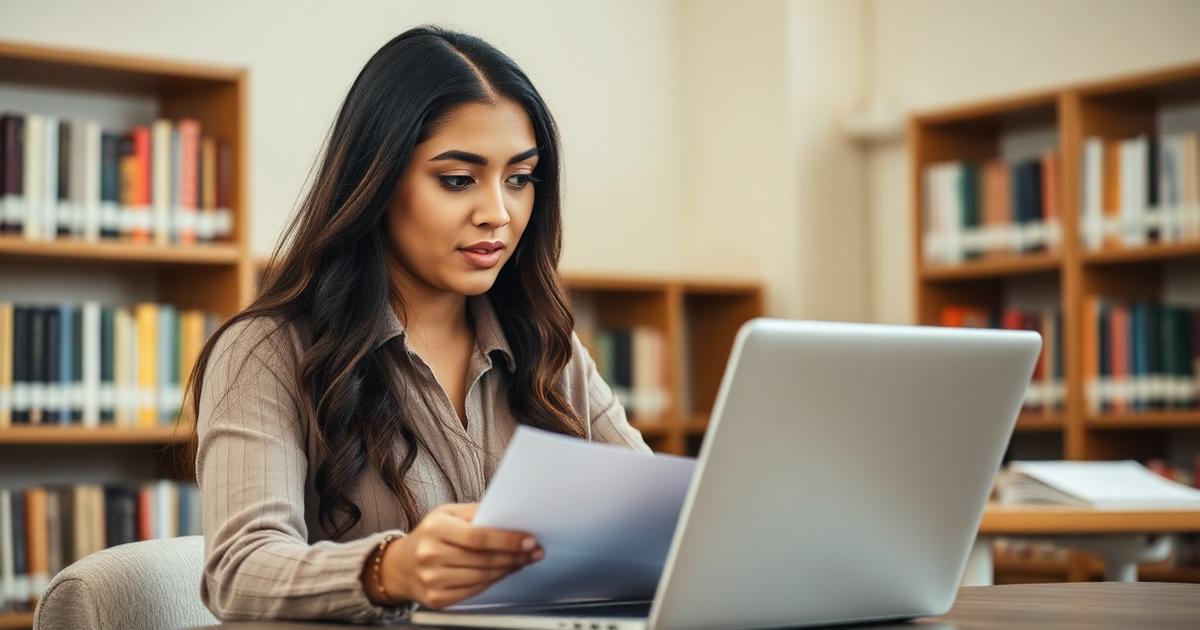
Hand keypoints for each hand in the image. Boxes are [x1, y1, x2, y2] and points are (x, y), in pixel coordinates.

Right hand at [377, 503, 542, 608]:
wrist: (400, 565)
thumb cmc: (430, 534)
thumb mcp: (447, 513)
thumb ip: (476, 513)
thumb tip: (509, 515)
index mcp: (435, 528)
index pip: (478, 537)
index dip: (508, 540)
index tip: (529, 540)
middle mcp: (431, 555)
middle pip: (484, 559)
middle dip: (515, 555)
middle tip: (534, 551)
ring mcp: (432, 579)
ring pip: (482, 576)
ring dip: (508, 569)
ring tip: (523, 560)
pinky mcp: (437, 598)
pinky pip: (474, 591)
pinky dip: (493, 581)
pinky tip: (503, 572)